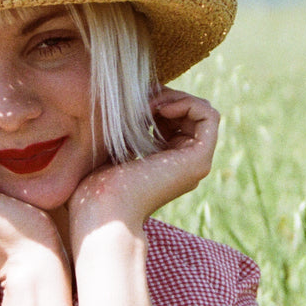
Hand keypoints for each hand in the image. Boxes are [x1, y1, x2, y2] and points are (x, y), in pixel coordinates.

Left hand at [67, 89, 218, 249]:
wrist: (102, 209)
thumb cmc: (97, 185)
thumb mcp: (114, 147)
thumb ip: (131, 128)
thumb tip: (136, 101)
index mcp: (169, 162)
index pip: (178, 119)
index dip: (160, 101)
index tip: (134, 104)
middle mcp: (186, 164)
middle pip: (191, 113)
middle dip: (168, 96)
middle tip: (141, 99)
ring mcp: (195, 163)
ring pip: (202, 111)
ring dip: (176, 97)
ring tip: (148, 104)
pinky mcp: (199, 159)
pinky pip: (209, 115)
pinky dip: (186, 102)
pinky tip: (159, 109)